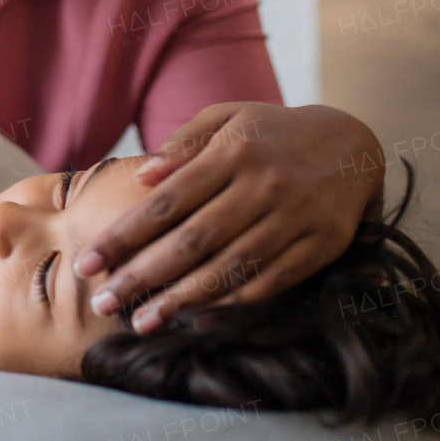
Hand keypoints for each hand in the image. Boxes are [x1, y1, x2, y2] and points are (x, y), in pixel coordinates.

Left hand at [74, 102, 383, 333]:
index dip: (123, 237)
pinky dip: (233, 303)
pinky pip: (272, 282)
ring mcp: (297, 218)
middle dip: (142, 276)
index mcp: (233, 153)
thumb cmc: (270, 131)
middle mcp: (264, 186)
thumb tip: (141, 176)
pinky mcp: (323, 245)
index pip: (166, 203)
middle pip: (192, 241)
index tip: (87, 263)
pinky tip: (197, 318)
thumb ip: (182, 144)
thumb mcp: (226, 117)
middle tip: (102, 304)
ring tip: (142, 323)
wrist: (353, 141)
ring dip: (182, 300)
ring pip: (230, 267)